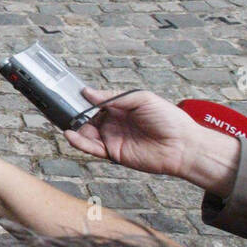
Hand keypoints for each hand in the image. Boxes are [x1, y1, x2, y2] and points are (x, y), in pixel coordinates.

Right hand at [64, 88, 239, 197]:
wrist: (183, 146)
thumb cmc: (169, 120)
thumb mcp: (142, 99)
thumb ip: (113, 96)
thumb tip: (89, 93)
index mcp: (121, 107)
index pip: (96, 102)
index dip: (84, 100)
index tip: (70, 95)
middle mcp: (115, 122)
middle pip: (88, 118)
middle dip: (76, 115)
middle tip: (64, 111)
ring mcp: (113, 138)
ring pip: (87, 134)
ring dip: (75, 129)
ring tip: (66, 124)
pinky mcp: (113, 153)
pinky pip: (92, 148)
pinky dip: (79, 143)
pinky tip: (71, 135)